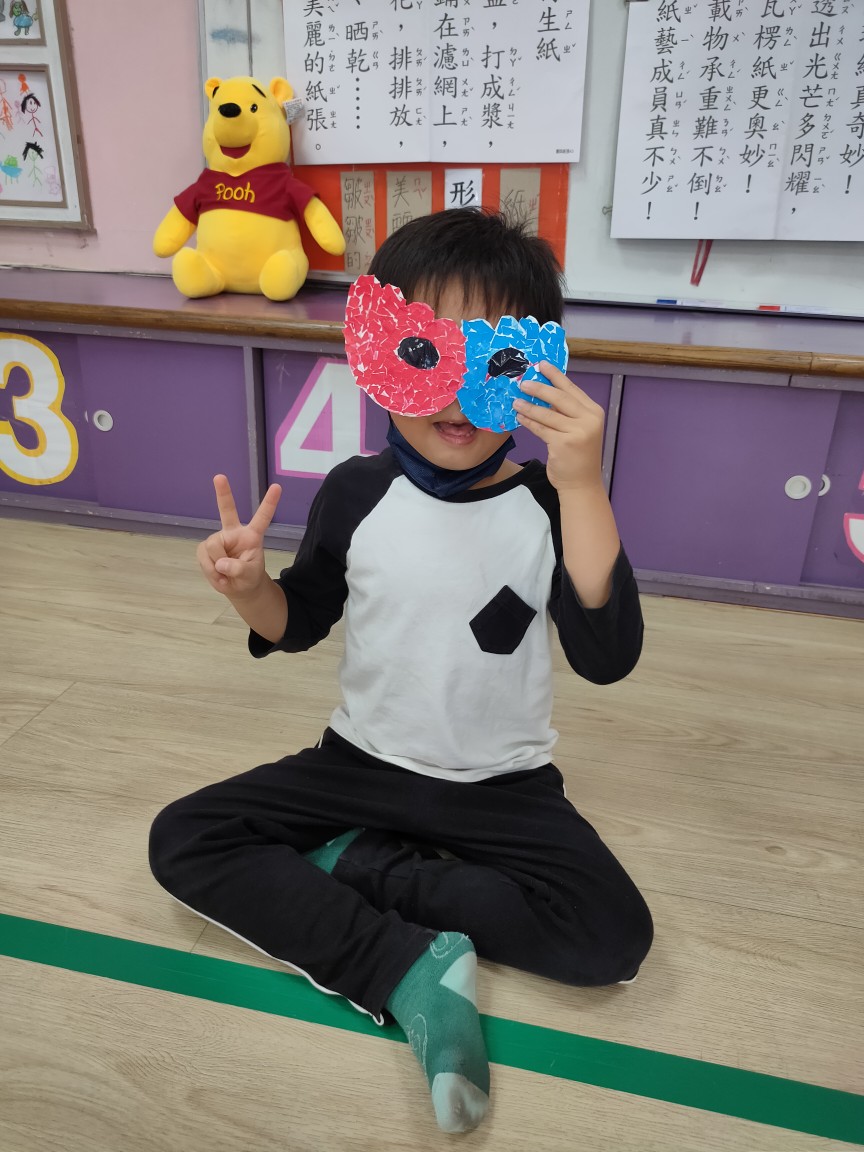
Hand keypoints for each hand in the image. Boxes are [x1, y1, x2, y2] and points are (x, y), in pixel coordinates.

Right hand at [197, 475, 281, 598]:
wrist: (238, 588)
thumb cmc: (249, 577)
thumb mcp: (250, 576)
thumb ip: (238, 569)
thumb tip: (221, 564)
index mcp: (252, 535)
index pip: (262, 517)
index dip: (269, 503)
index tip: (277, 486)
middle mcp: (234, 532)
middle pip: (227, 510)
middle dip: (223, 493)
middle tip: (219, 476)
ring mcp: (218, 539)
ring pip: (212, 546)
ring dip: (216, 565)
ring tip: (225, 575)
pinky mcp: (205, 548)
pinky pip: (203, 557)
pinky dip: (209, 570)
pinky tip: (217, 575)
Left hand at [513, 362, 605, 492]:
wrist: (581, 483)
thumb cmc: (577, 455)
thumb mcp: (579, 428)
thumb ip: (567, 412)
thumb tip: (543, 391)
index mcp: (593, 412)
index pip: (571, 389)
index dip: (555, 376)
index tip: (541, 364)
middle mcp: (588, 420)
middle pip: (559, 398)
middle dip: (539, 388)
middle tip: (522, 382)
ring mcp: (577, 432)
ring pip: (547, 414)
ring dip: (529, 406)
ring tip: (515, 401)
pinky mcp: (563, 444)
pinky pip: (540, 428)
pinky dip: (528, 422)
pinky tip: (520, 417)